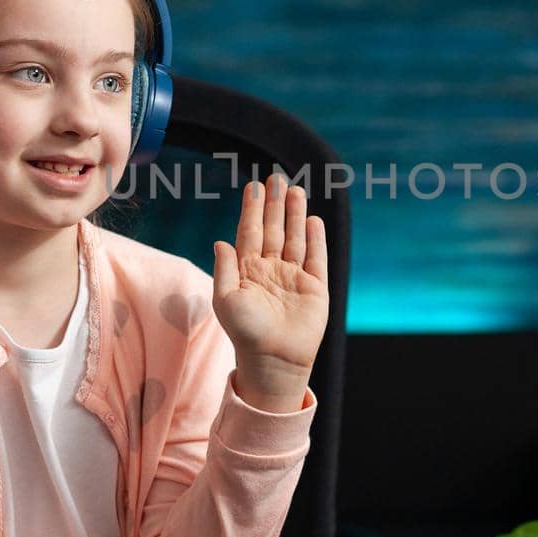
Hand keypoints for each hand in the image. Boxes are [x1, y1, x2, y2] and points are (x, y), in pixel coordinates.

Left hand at [212, 176, 328, 409]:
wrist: (273, 359)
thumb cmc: (245, 333)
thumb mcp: (225, 300)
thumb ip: (224, 269)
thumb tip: (220, 240)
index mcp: (247, 270)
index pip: (250, 232)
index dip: (251, 209)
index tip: (252, 186)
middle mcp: (271, 269)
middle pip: (274, 228)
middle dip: (274, 203)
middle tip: (275, 177)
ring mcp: (294, 277)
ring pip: (295, 238)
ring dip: (295, 214)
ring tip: (295, 189)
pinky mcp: (315, 287)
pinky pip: (316, 257)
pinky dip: (315, 238)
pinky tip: (313, 219)